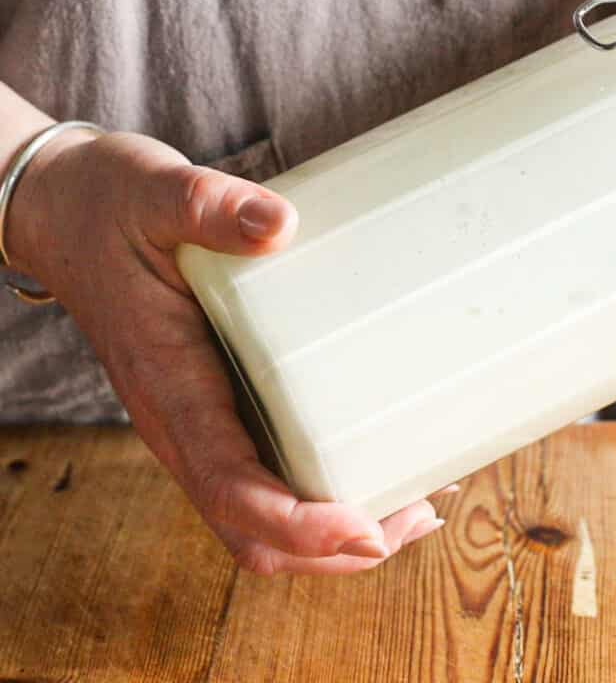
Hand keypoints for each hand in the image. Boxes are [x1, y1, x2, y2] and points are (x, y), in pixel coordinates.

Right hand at [6, 129, 446, 573]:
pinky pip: (264, 471)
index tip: (366, 527)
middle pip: (253, 530)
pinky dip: (318, 489)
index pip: (229, 487)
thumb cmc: (110, 206)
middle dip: (333, 548)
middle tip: (416, 515)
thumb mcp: (157, 195)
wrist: (70, 213)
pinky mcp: (217, 401)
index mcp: (168, 385)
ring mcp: (198, 418)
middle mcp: (182, 420)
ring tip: (414, 502)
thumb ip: (211, 207)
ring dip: (332, 533)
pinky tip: (373, 455)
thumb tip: (280, 226)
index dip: (298, 523)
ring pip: (259, 515)